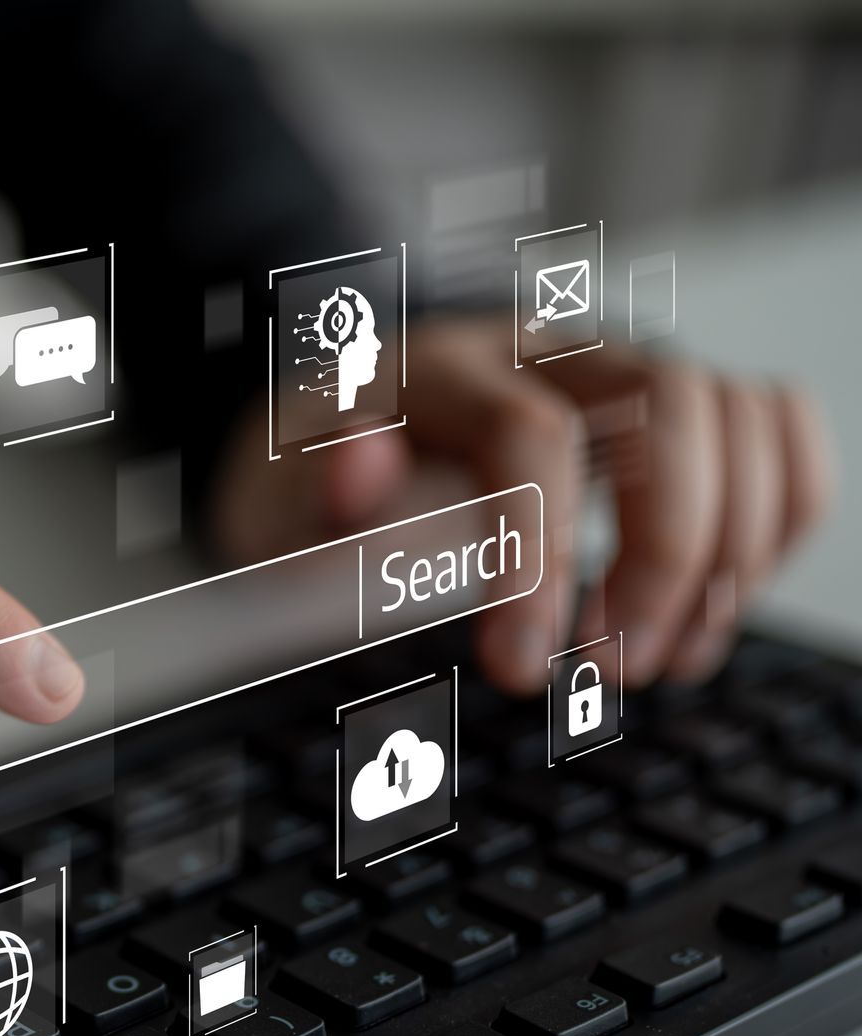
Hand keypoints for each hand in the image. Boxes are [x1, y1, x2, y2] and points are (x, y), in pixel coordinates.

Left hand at [214, 316, 832, 690]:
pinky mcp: (667, 409)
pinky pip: (772, 428)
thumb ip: (316, 499)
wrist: (326, 442)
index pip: (526, 434)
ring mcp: (616, 369)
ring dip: (728, 553)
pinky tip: (709, 609)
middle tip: (612, 669)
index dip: (537, 554)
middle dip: (665, 550)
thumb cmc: (307, 485)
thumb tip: (354, 472)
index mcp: (440, 369)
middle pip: (671, 402)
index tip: (518, 667)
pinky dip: (773, 520)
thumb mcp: (277, 505)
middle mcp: (545, 350)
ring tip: (656, 661)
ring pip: (738, 414)